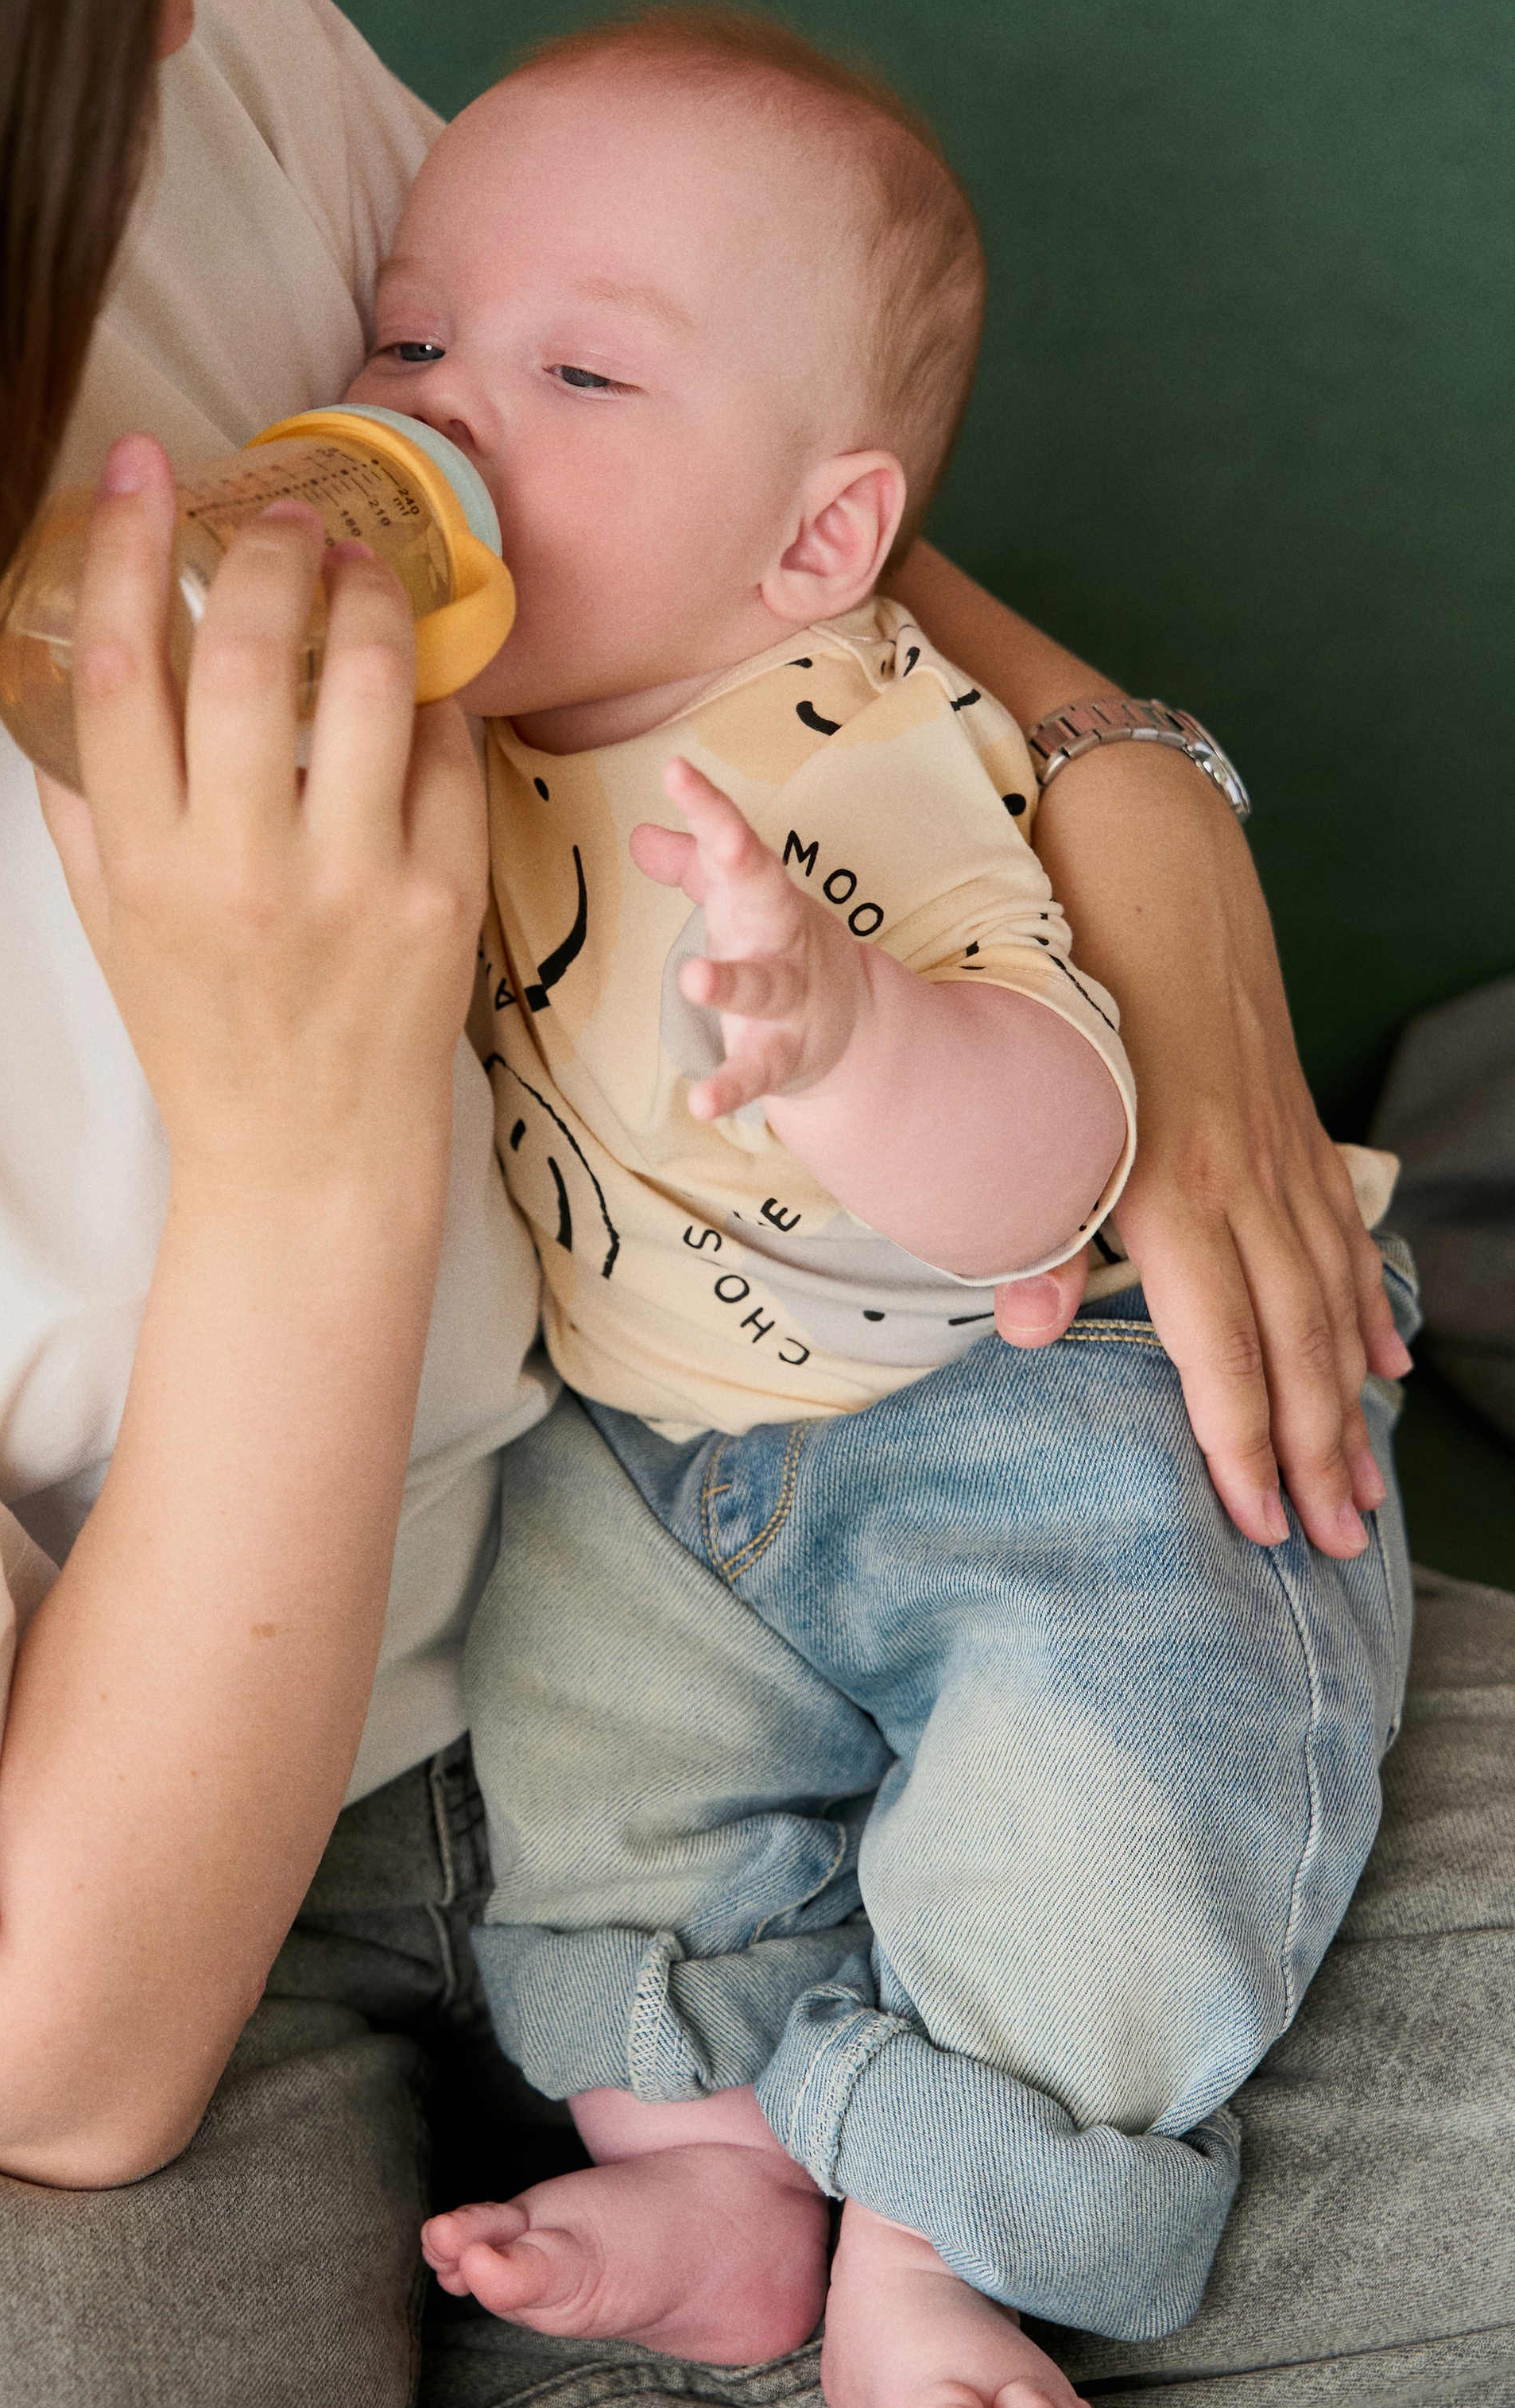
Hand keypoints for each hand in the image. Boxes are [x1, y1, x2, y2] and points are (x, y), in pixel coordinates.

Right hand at [37, 435, 486, 1201]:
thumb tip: (69, 654)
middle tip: (289, 515)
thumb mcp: (109, 923)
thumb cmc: (203, 1034)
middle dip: (271, 553)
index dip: (130, 546)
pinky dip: (431, 698)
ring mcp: (353, 884)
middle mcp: (242, 869)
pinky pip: (443, 752)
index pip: (119, 670)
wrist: (306, 1162)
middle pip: (245, 655)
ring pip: (365, 682)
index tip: (144, 465)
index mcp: (142, 864)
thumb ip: (82, 800)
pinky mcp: (443, 899)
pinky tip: (415, 681)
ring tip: (363, 567)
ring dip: (369, 597)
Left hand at [632, 758, 863, 1122]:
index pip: (738, 844)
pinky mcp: (785, 1055)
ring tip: (694, 977)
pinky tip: (701, 1104)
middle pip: (765, 896)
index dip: (710, 808)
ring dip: (730, 982)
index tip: (676, 769)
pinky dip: (732, 1087)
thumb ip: (693, 869)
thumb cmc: (779, 948)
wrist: (847, 1026)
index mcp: (765, 897)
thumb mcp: (739, 903)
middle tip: (717, 843)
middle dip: (741, 867)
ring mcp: (789, 999)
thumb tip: (640, 835)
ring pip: (762, 988)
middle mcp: (782, 940)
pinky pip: (758, 1071)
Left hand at [991, 744, 1407, 1559]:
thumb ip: (1034, 1224)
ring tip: (1363, 1487)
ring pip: (1330, 1302)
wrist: (1148, 858)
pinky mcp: (1293, 1124)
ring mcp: (1281, 1154)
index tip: (1260, 1526)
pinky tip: (1382, 1367)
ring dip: (1347, 1404)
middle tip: (1338, 1549)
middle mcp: (1244, 1184)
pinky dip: (1365, 1310)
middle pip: (1293, 1348)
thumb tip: (1026, 1332)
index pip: (1219, 1353)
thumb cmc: (1071, 980)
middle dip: (1317, 1456)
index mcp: (1173, 1191)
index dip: (1242, 1447)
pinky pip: (1341, 1239)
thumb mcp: (1036, 1101)